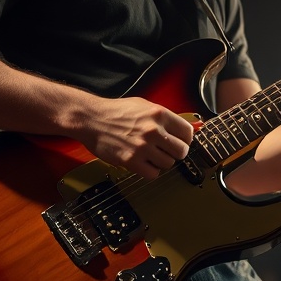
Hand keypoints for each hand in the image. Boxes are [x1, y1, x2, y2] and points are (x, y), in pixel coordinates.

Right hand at [78, 96, 194, 178]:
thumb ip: (163, 118)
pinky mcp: (131, 161)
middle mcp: (153, 130)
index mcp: (159, 114)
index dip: (185, 139)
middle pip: (181, 151)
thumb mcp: (144, 106)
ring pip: (168, 164)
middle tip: (167, 151)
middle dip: (176, 153)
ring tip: (151, 156)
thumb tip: (182, 129)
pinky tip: (143, 163)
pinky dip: (150, 171)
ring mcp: (143, 147)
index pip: (187, 133)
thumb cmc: (116, 112)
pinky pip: (153, 174)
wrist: (92, 119)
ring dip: (161, 162)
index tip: (180, 142)